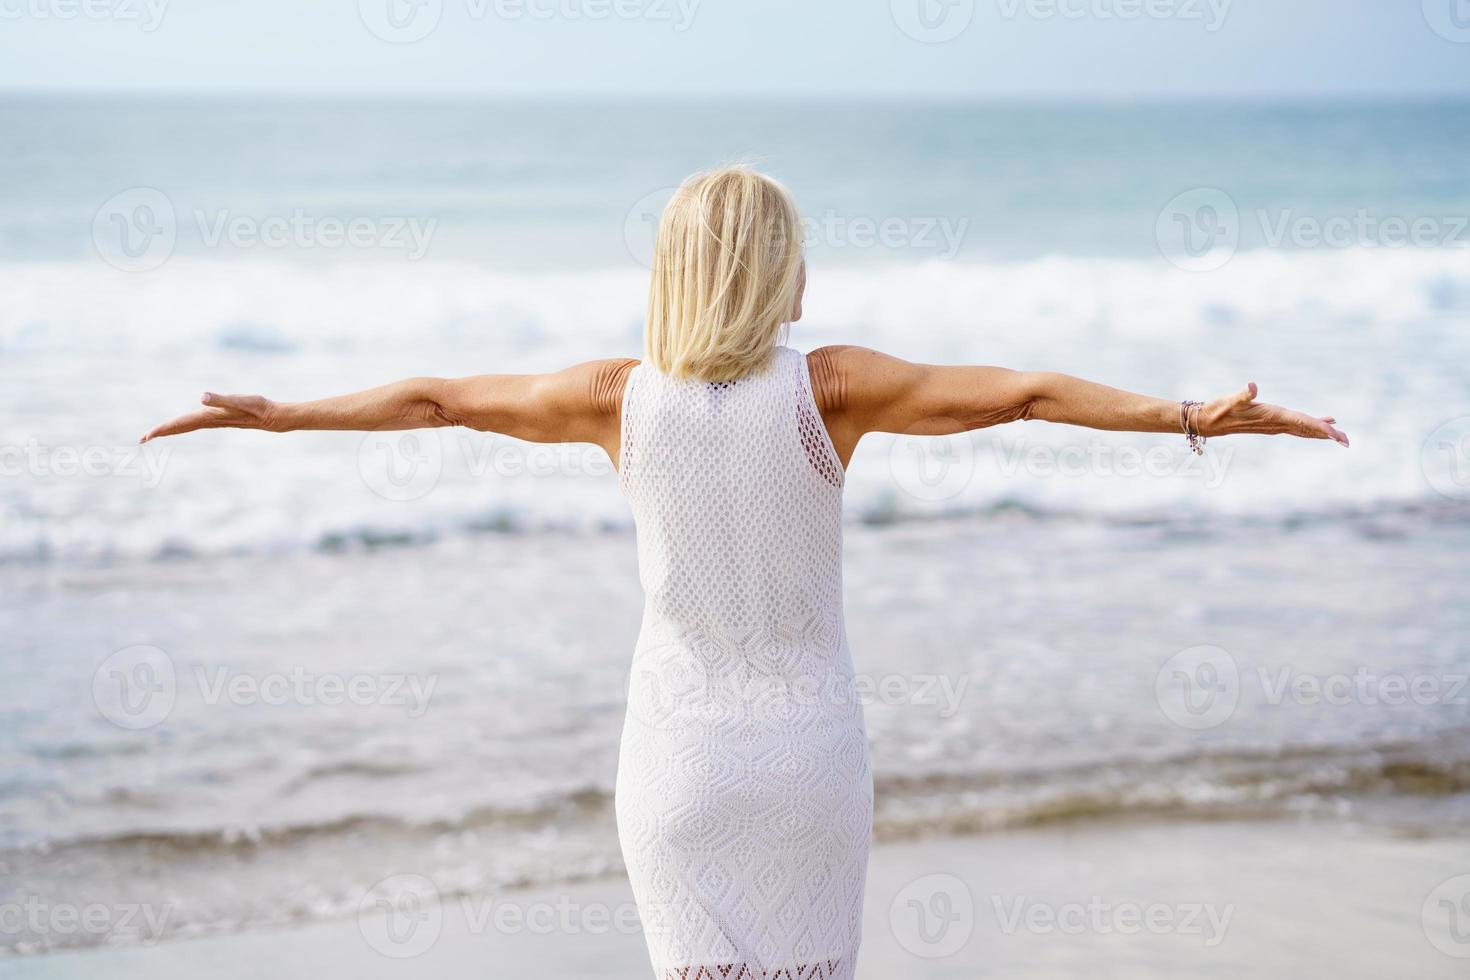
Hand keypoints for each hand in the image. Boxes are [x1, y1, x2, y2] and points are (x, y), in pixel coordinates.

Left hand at [140, 392, 280, 442]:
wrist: (275, 418)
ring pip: (188, 426)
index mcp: (209, 415)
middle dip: (162, 432)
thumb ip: (221, 399)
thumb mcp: (241, 400)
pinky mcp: (221, 418)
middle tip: (142, 439)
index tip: (145, 437)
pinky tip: (186, 424)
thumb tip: (201, 397)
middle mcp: (210, 420)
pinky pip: (196, 423)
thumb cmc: (260, 408)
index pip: (180, 424)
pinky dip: (185, 425)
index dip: (162, 429)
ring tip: (157, 432)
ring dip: (172, 429)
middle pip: (181, 427)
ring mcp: (215, 420)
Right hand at [1196, 383, 1347, 446]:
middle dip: (1328, 435)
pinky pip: (1297, 427)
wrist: (1207, 422)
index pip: (1301, 423)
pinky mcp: (1271, 423)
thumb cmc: (1219, 409)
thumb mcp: (1230, 400)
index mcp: (1272, 417)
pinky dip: (1312, 426)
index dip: (1320, 427)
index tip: (1336, 434)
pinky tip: (1322, 424)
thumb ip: (1242, 394)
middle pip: (1307, 430)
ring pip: (1304, 430)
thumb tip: (1252, 386)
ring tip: (1341, 436)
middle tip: (1347, 441)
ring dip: (1322, 433)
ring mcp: (1274, 425)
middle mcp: (1276, 424)